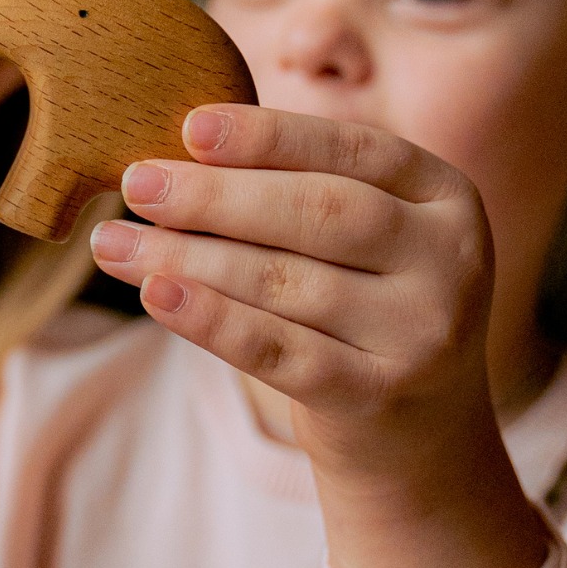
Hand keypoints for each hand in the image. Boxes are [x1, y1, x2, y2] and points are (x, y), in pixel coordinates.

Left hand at [90, 103, 547, 567]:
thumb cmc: (362, 311)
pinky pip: (282, 352)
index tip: (189, 127)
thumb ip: (297, 192)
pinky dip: (212, 321)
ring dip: (189, 259)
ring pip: (288, 283)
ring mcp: (425, 332)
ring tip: (114, 244)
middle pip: (319, 213)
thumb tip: (175, 156)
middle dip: (216, 197)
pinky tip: (156, 295)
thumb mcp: (361, 243)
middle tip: (135, 184)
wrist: (420, 440)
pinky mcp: (383, 395)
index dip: (268, 137)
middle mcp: (452, 258)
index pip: (352, 150)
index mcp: (447, 196)